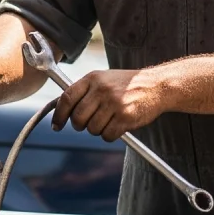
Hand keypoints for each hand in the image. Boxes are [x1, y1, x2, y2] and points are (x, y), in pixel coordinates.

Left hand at [51, 69, 169, 141]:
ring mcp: (114, 103)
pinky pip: (107, 135)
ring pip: (92, 129)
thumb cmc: (128, 85)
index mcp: (93, 78)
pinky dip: (110, 135)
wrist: (157, 86)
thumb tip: (61, 108)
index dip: (59, 115)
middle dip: (80, 125)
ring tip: (109, 120)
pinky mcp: (125, 117)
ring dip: (98, 130)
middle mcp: (102, 90)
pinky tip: (118, 126)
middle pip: (78, 118)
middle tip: (88, 124)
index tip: (57, 125)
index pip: (67, 98)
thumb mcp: (104, 79)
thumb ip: (85, 91)